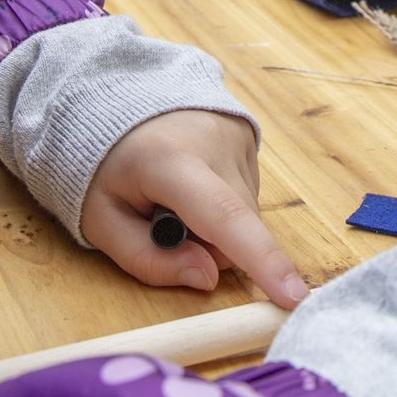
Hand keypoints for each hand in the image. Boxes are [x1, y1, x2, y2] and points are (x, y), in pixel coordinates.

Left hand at [80, 109, 310, 308]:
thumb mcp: (102, 221)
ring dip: (216, 226)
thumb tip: (208, 279)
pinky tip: (195, 183)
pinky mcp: (249, 136)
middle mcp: (214, 142)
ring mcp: (237, 135)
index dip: (260, 260)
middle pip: (237, 227)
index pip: (223, 216)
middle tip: (160, 225)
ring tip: (175, 198)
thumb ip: (148, 260)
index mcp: (169, 161)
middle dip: (207, 247)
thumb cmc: (107, 167)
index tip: (294, 297)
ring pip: (247, 214)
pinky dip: (224, 204)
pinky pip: (249, 193)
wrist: (118, 99)